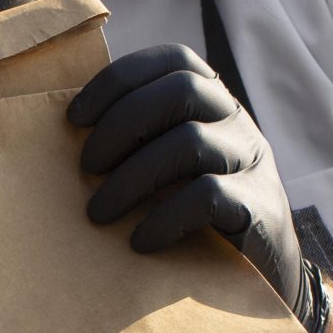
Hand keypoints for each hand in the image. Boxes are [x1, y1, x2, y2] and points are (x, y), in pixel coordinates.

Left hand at [67, 45, 305, 310]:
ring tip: (98, 212)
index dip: (120, 79)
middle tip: (86, 168)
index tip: (75, 118)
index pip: (174, 60)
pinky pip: (208, 197)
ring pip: (190, 142)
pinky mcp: (260, 207)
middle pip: (182, 90)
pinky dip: (163, 217)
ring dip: (131, 178)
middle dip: (121, 125)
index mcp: (214, 102)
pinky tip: (140, 242)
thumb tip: (69, 132)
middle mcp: (238, 121)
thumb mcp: (171, 167)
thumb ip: (141, 141)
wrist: (262, 271)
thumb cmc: (197, 215)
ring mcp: (253, 162)